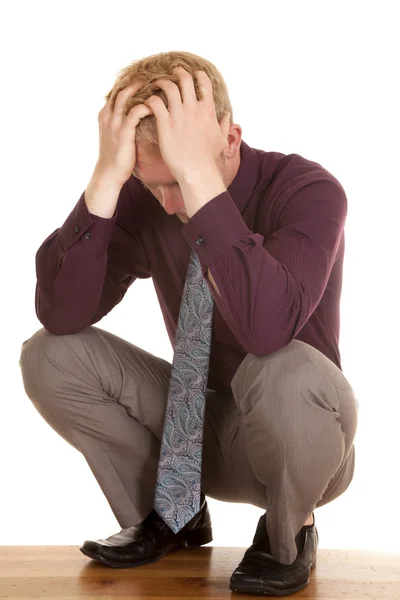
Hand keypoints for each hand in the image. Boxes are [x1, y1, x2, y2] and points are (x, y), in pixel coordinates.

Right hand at [95, 81, 152, 186]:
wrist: (109, 174)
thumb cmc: (117, 157)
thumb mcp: (117, 135)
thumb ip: (124, 123)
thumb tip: (137, 115)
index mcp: (105, 114)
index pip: (117, 90)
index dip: (131, 83)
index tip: (147, 77)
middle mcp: (108, 115)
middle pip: (121, 88)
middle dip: (137, 80)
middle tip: (155, 75)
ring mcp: (114, 122)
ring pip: (126, 96)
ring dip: (142, 89)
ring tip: (158, 85)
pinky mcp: (123, 132)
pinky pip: (135, 112)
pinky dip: (146, 106)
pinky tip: (158, 105)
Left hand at [143, 67, 230, 182]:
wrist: (197, 171)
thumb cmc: (209, 158)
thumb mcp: (221, 139)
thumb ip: (224, 124)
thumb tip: (227, 115)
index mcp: (208, 110)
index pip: (204, 82)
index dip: (198, 75)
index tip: (192, 75)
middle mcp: (193, 109)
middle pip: (185, 79)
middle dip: (177, 72)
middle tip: (171, 72)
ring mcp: (178, 115)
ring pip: (168, 86)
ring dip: (161, 82)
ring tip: (155, 83)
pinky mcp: (165, 124)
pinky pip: (155, 103)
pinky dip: (150, 99)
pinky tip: (147, 103)